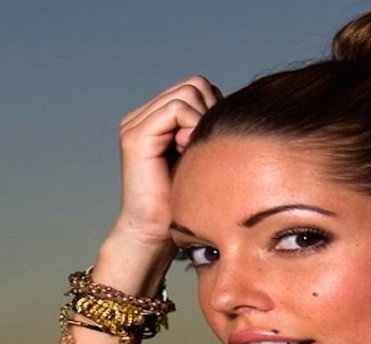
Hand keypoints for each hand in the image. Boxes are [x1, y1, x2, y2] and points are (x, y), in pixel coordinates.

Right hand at [111, 75, 222, 247]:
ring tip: (194, 150)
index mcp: (156, 119)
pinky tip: (188, 150)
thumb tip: (235, 105)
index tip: (212, 143)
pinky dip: (192, 124)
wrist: (156, 232)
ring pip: (187, 92)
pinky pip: (176, 109)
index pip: (197, 89)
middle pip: (195, 85)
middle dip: (210, 110)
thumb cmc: (183, 202)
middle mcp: (142, 116)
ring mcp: (135, 124)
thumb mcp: (202, 156)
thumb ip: (208, 127)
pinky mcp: (135, 136)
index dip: (213, 109)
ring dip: (201, 119)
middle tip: (205, 145)